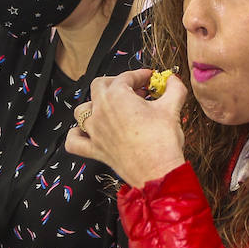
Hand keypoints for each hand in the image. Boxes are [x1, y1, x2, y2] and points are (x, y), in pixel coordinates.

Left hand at [65, 69, 186, 188]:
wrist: (157, 172)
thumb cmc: (162, 141)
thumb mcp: (172, 107)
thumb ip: (174, 88)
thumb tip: (173, 80)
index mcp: (117, 96)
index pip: (126, 77)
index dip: (140, 75)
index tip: (149, 78)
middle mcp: (100, 111)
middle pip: (99, 86)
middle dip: (116, 83)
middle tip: (133, 90)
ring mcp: (94, 131)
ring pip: (81, 111)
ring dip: (93, 105)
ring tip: (109, 107)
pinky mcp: (94, 150)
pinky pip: (74, 141)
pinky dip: (77, 135)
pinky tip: (86, 132)